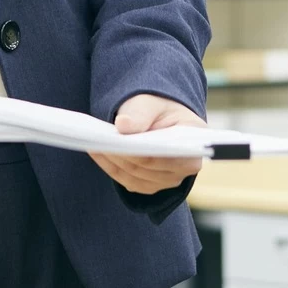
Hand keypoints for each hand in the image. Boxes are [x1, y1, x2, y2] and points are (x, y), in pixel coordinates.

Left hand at [89, 93, 206, 194]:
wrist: (158, 117)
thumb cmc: (157, 107)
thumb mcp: (150, 102)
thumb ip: (139, 113)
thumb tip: (123, 126)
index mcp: (193, 141)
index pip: (167, 155)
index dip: (140, 151)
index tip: (116, 142)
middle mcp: (187, 166)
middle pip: (147, 167)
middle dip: (121, 154)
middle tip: (98, 141)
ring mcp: (170, 179)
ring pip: (135, 176)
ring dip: (113, 162)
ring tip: (94, 144)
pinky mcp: (153, 185)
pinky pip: (129, 181)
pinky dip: (112, 168)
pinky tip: (98, 153)